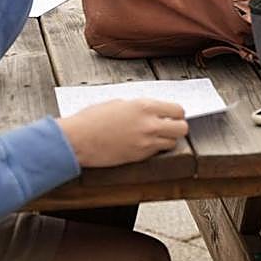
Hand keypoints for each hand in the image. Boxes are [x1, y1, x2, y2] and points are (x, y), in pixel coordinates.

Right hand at [56, 98, 188, 167]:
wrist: (77, 140)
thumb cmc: (91, 119)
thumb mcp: (118, 103)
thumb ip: (138, 107)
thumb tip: (150, 111)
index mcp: (144, 106)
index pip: (178, 110)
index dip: (176, 113)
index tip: (171, 114)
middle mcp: (149, 124)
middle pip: (182, 128)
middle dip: (177, 127)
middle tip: (169, 126)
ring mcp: (146, 143)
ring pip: (173, 143)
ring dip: (167, 139)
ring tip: (155, 137)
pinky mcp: (139, 157)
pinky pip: (157, 152)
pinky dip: (155, 149)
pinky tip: (143, 144)